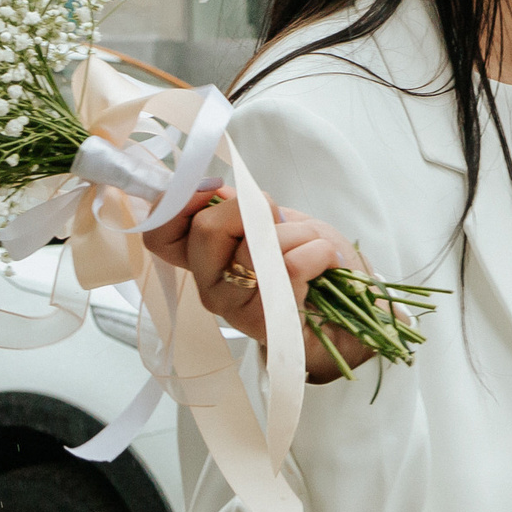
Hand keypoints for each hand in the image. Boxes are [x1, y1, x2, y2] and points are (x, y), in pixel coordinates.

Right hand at [143, 186, 378, 382]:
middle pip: (206, 229)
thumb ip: (244, 210)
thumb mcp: (280, 223)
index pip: (160, 234)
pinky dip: (318, 254)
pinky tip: (327, 264)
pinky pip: (288, 268)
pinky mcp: (262, 322)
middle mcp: (209, 283)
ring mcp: (231, 306)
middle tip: (283, 223)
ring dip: (299, 235)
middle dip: (257, 209)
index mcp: (205, 257)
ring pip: (254, 247)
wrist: (351, 316)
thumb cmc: (314, 265)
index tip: (217, 188)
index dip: (179, 203)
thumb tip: (217, 190)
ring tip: (316, 248)